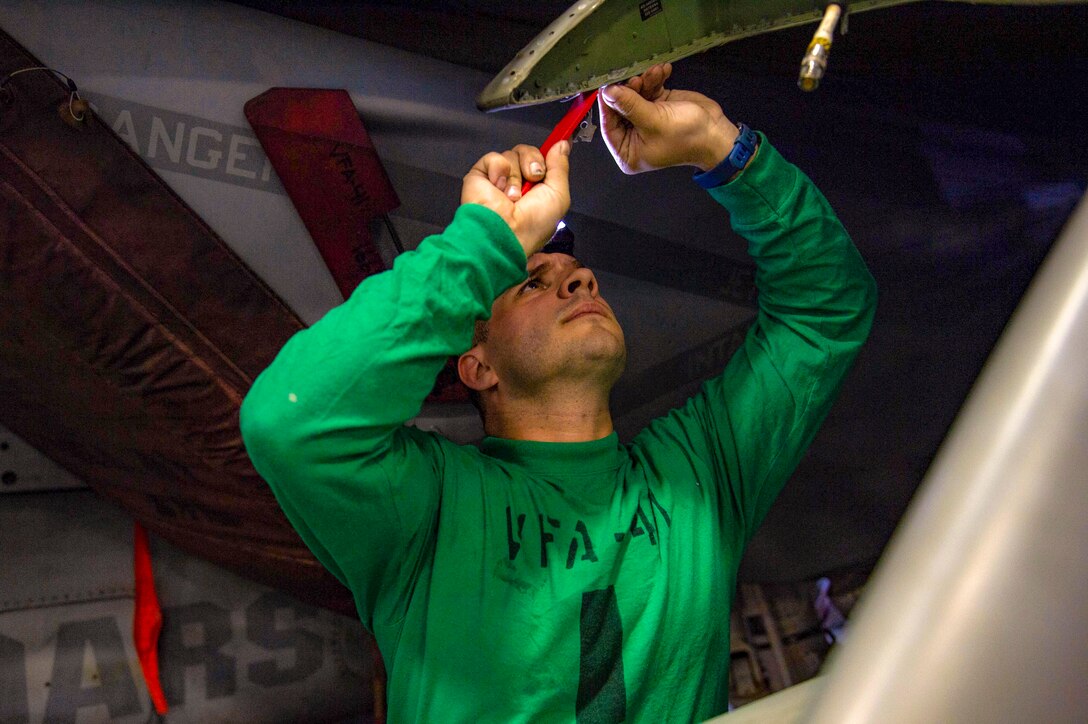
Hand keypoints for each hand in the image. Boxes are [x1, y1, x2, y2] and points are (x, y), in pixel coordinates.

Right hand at [461, 142, 570, 256]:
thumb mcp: (558, 196)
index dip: (551, 150)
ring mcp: (499, 178)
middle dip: (534, 162)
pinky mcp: (481, 175)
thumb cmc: (532, 223)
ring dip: (517, 174)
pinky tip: (497, 188)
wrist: (502, 232)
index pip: (544, 161)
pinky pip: (494, 157)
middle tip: (533, 179)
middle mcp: (519, 182)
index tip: (563, 137)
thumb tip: (562, 143)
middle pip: (529, 152)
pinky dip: (499, 170)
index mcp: (537, 189)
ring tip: (512, 196)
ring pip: (513, 154)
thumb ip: (560, 168)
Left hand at [599, 63, 738, 173]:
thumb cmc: (686, 136)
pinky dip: (655, 79)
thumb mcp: (654, 121)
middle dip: (629, 90)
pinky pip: (649, 89)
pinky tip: (664, 71)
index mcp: (627, 151)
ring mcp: (644, 119)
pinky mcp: (657, 105)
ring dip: (645, 81)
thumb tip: (607, 92)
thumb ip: (629, 105)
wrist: (716, 133)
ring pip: (634, 94)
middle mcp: (632, 136)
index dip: (608, 104)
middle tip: (637, 79)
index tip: (608, 85)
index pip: (609, 125)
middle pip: (620, 107)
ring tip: (656, 73)